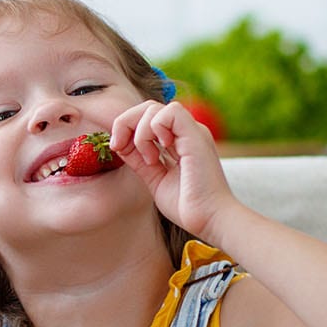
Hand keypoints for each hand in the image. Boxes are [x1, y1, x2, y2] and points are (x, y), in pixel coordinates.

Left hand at [108, 100, 239, 239]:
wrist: (209, 219)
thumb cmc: (187, 205)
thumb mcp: (154, 178)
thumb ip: (139, 159)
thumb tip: (119, 143)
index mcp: (178, 141)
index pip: (147, 118)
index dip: (126, 128)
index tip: (117, 148)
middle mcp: (186, 132)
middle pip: (148, 107)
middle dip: (126, 123)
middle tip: (120, 146)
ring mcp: (192, 132)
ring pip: (155, 107)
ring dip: (141, 132)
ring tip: (150, 159)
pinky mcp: (196, 135)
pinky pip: (170, 112)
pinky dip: (155, 129)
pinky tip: (161, 151)